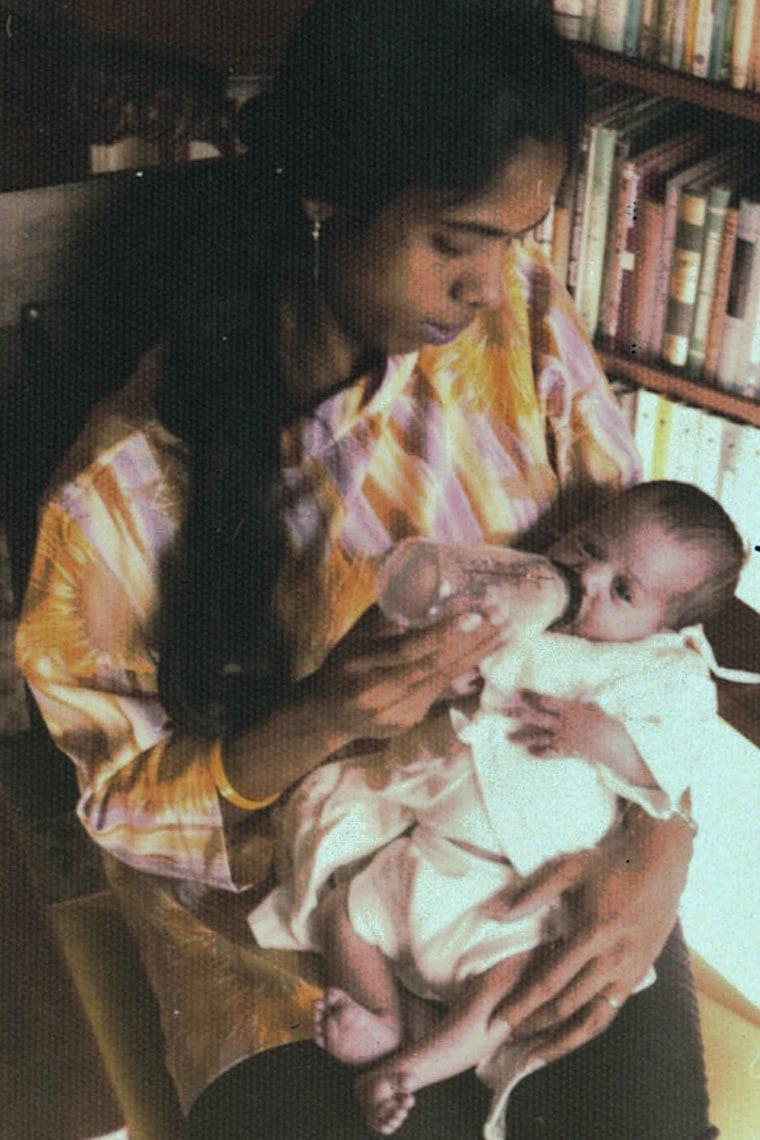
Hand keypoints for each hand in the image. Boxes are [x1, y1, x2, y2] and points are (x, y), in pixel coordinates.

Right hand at [305, 604, 506, 743]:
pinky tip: (487, 653)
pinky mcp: (407, 723)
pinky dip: (466, 670)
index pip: (409, 650)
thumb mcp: (357, 634)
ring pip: (444, 680)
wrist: (324, 714)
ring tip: (506, 632)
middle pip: (435, 666)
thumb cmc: (343, 662)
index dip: (443, 634)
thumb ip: (391, 613)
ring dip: (479, 655)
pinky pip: (441, 692)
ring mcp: (395, 713)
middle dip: (474, 641)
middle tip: (503, 617)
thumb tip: (434, 582)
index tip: (475, 614)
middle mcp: (378, 692)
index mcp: (361, 663)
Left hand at [488, 806, 693, 1066]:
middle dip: (534, 1025)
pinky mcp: (639, 976)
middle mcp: (614, 959)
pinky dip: (586, 1030)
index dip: (522, 1004)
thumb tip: (495, 913)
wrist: (659, 865)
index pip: (550, 981)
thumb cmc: (609, 865)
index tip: (497, 1019)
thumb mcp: (569, 868)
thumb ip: (533, 893)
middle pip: (568, 1006)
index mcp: (594, 933)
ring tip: (534, 1057)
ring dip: (562, 1042)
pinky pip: (610, 1013)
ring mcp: (630, 972)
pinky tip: (567, 1038)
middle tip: (503, 1036)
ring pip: (593, 1021)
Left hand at [504, 690, 654, 785]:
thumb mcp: (595, 705)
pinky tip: (530, 753)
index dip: (531, 696)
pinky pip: (550, 753)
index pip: (545, 701)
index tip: (518, 692)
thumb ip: (585, 696)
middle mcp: (561, 724)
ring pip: (538, 737)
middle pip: (534, 718)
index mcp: (568, 709)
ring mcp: (562, 739)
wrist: (613, 745)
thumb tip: (584, 687)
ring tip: (507, 737)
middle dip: (517, 714)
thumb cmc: (607, 721)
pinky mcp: (566, 751)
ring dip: (522, 737)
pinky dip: (540, 753)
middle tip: (500, 712)